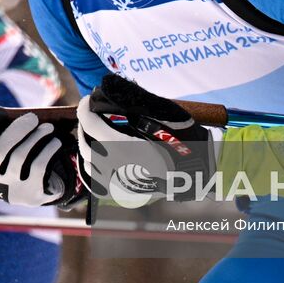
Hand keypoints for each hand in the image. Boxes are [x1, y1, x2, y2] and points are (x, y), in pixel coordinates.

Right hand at [0, 106, 84, 206]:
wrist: (28, 192)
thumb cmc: (12, 161)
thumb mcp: (1, 152)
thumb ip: (0, 134)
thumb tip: (16, 114)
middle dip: (17, 130)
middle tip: (32, 116)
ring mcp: (9, 188)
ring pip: (20, 156)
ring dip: (36, 137)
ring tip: (48, 127)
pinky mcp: (29, 193)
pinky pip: (38, 166)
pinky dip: (48, 151)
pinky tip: (54, 143)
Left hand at [76, 74, 218, 207]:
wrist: (199, 175)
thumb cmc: (185, 143)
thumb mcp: (165, 115)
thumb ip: (137, 103)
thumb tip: (112, 89)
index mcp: (123, 147)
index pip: (91, 124)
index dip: (85, 108)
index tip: (89, 99)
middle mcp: (116, 168)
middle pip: (86, 144)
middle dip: (84, 125)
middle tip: (91, 112)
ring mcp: (118, 184)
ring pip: (89, 164)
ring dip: (87, 145)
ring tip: (93, 133)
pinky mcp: (123, 193)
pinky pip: (97, 181)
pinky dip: (92, 166)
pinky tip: (98, 156)